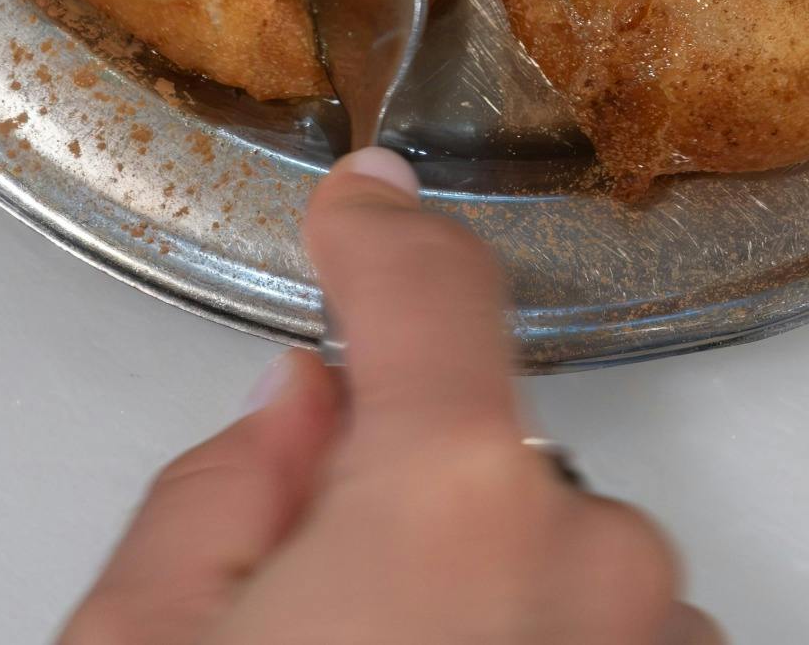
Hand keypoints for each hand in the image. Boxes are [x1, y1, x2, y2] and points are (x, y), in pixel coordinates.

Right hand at [65, 152, 713, 643]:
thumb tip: (291, 422)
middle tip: (303, 613)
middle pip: (485, 458)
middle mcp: (592, 565)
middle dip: (403, 500)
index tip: (367, 204)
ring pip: (551, 565)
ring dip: (482, 600)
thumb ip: (215, 495)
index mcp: (453, 503)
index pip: (431, 292)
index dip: (379, 232)